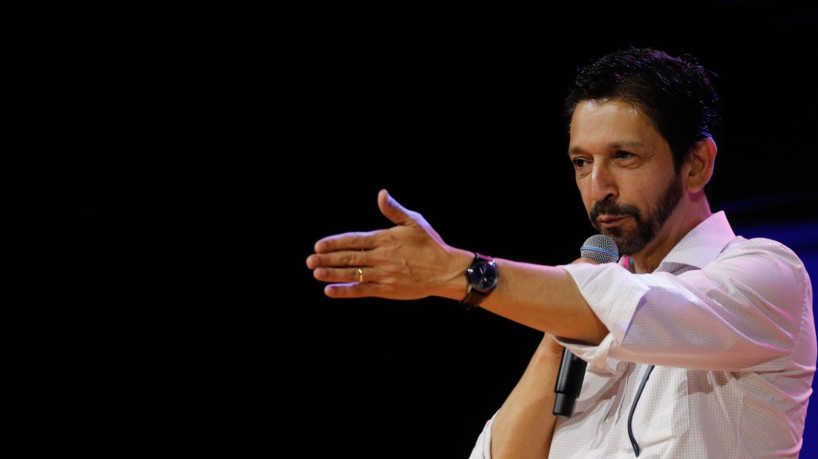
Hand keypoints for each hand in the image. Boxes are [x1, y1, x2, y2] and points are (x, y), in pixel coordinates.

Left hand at [306, 190, 471, 299]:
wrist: (446, 271)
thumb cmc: (430, 243)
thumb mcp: (414, 221)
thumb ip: (393, 210)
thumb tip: (381, 194)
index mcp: (385, 239)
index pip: (353, 240)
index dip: (334, 243)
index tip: (319, 245)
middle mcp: (381, 257)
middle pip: (349, 258)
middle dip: (327, 259)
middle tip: (310, 260)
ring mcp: (383, 275)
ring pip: (352, 274)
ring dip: (332, 274)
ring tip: (316, 272)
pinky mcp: (387, 290)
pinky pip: (362, 291)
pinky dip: (345, 291)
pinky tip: (329, 291)